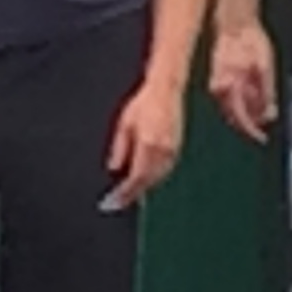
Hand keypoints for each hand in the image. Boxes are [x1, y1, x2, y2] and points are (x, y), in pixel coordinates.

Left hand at [102, 80, 184, 208]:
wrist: (166, 90)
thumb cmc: (145, 102)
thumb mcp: (125, 123)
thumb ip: (119, 148)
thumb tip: (114, 168)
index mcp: (148, 144)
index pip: (136, 178)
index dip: (124, 193)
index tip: (113, 201)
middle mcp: (162, 150)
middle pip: (148, 181)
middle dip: (133, 193)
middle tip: (118, 201)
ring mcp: (173, 150)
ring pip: (158, 178)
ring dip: (145, 187)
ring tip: (130, 193)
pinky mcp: (178, 148)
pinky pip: (166, 170)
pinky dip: (155, 178)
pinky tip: (146, 179)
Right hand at [207, 20, 276, 139]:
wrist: (236, 24)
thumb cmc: (251, 41)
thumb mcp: (266, 67)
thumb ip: (266, 93)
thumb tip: (269, 115)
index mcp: (231, 85)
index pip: (240, 117)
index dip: (251, 130)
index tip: (261, 136)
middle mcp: (220, 88)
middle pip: (234, 116)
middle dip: (249, 123)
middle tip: (263, 123)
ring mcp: (217, 84)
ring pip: (230, 109)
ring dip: (245, 113)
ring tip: (260, 108)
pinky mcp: (216, 80)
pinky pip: (227, 99)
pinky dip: (240, 102)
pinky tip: (249, 96)